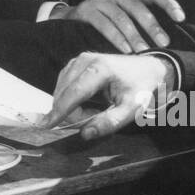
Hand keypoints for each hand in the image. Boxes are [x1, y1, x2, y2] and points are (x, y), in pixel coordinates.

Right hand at [45, 51, 170, 139]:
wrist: (147, 69)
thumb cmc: (140, 88)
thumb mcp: (132, 109)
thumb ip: (110, 123)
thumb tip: (86, 134)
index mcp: (99, 69)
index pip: (73, 93)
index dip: (59, 111)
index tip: (46, 126)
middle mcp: (84, 60)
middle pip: (65, 94)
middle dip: (74, 114)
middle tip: (96, 118)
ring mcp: (78, 60)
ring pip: (62, 91)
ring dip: (73, 108)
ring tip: (96, 110)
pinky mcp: (75, 63)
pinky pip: (64, 87)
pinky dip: (71, 100)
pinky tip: (87, 103)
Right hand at [48, 0, 183, 52]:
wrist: (69, 20)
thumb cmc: (104, 21)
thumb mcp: (123, 15)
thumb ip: (140, 20)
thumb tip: (166, 38)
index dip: (168, 3)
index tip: (181, 18)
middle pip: (138, 7)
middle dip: (152, 26)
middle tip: (163, 43)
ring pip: (121, 18)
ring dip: (135, 36)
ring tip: (144, 51)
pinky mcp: (85, 10)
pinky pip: (104, 25)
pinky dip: (116, 39)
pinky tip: (125, 50)